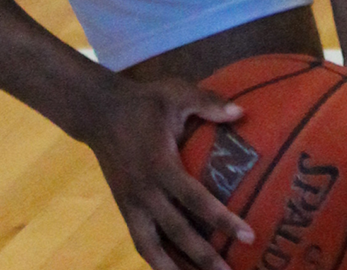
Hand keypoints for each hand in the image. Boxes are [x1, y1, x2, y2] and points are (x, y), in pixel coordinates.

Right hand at [79, 76, 257, 269]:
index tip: (249, 235)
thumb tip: (241, 112)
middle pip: (177, 234)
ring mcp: (131, 204)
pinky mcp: (123, 208)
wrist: (97, 111)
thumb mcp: (174, 94)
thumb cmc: (142, 103)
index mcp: (160, 166)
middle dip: (204, 258)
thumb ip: (207, 103)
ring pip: (152, 248)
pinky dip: (157, 261)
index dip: (222, 220)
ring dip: (175, 269)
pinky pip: (141, 242)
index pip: (195, 200)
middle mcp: (144, 192)